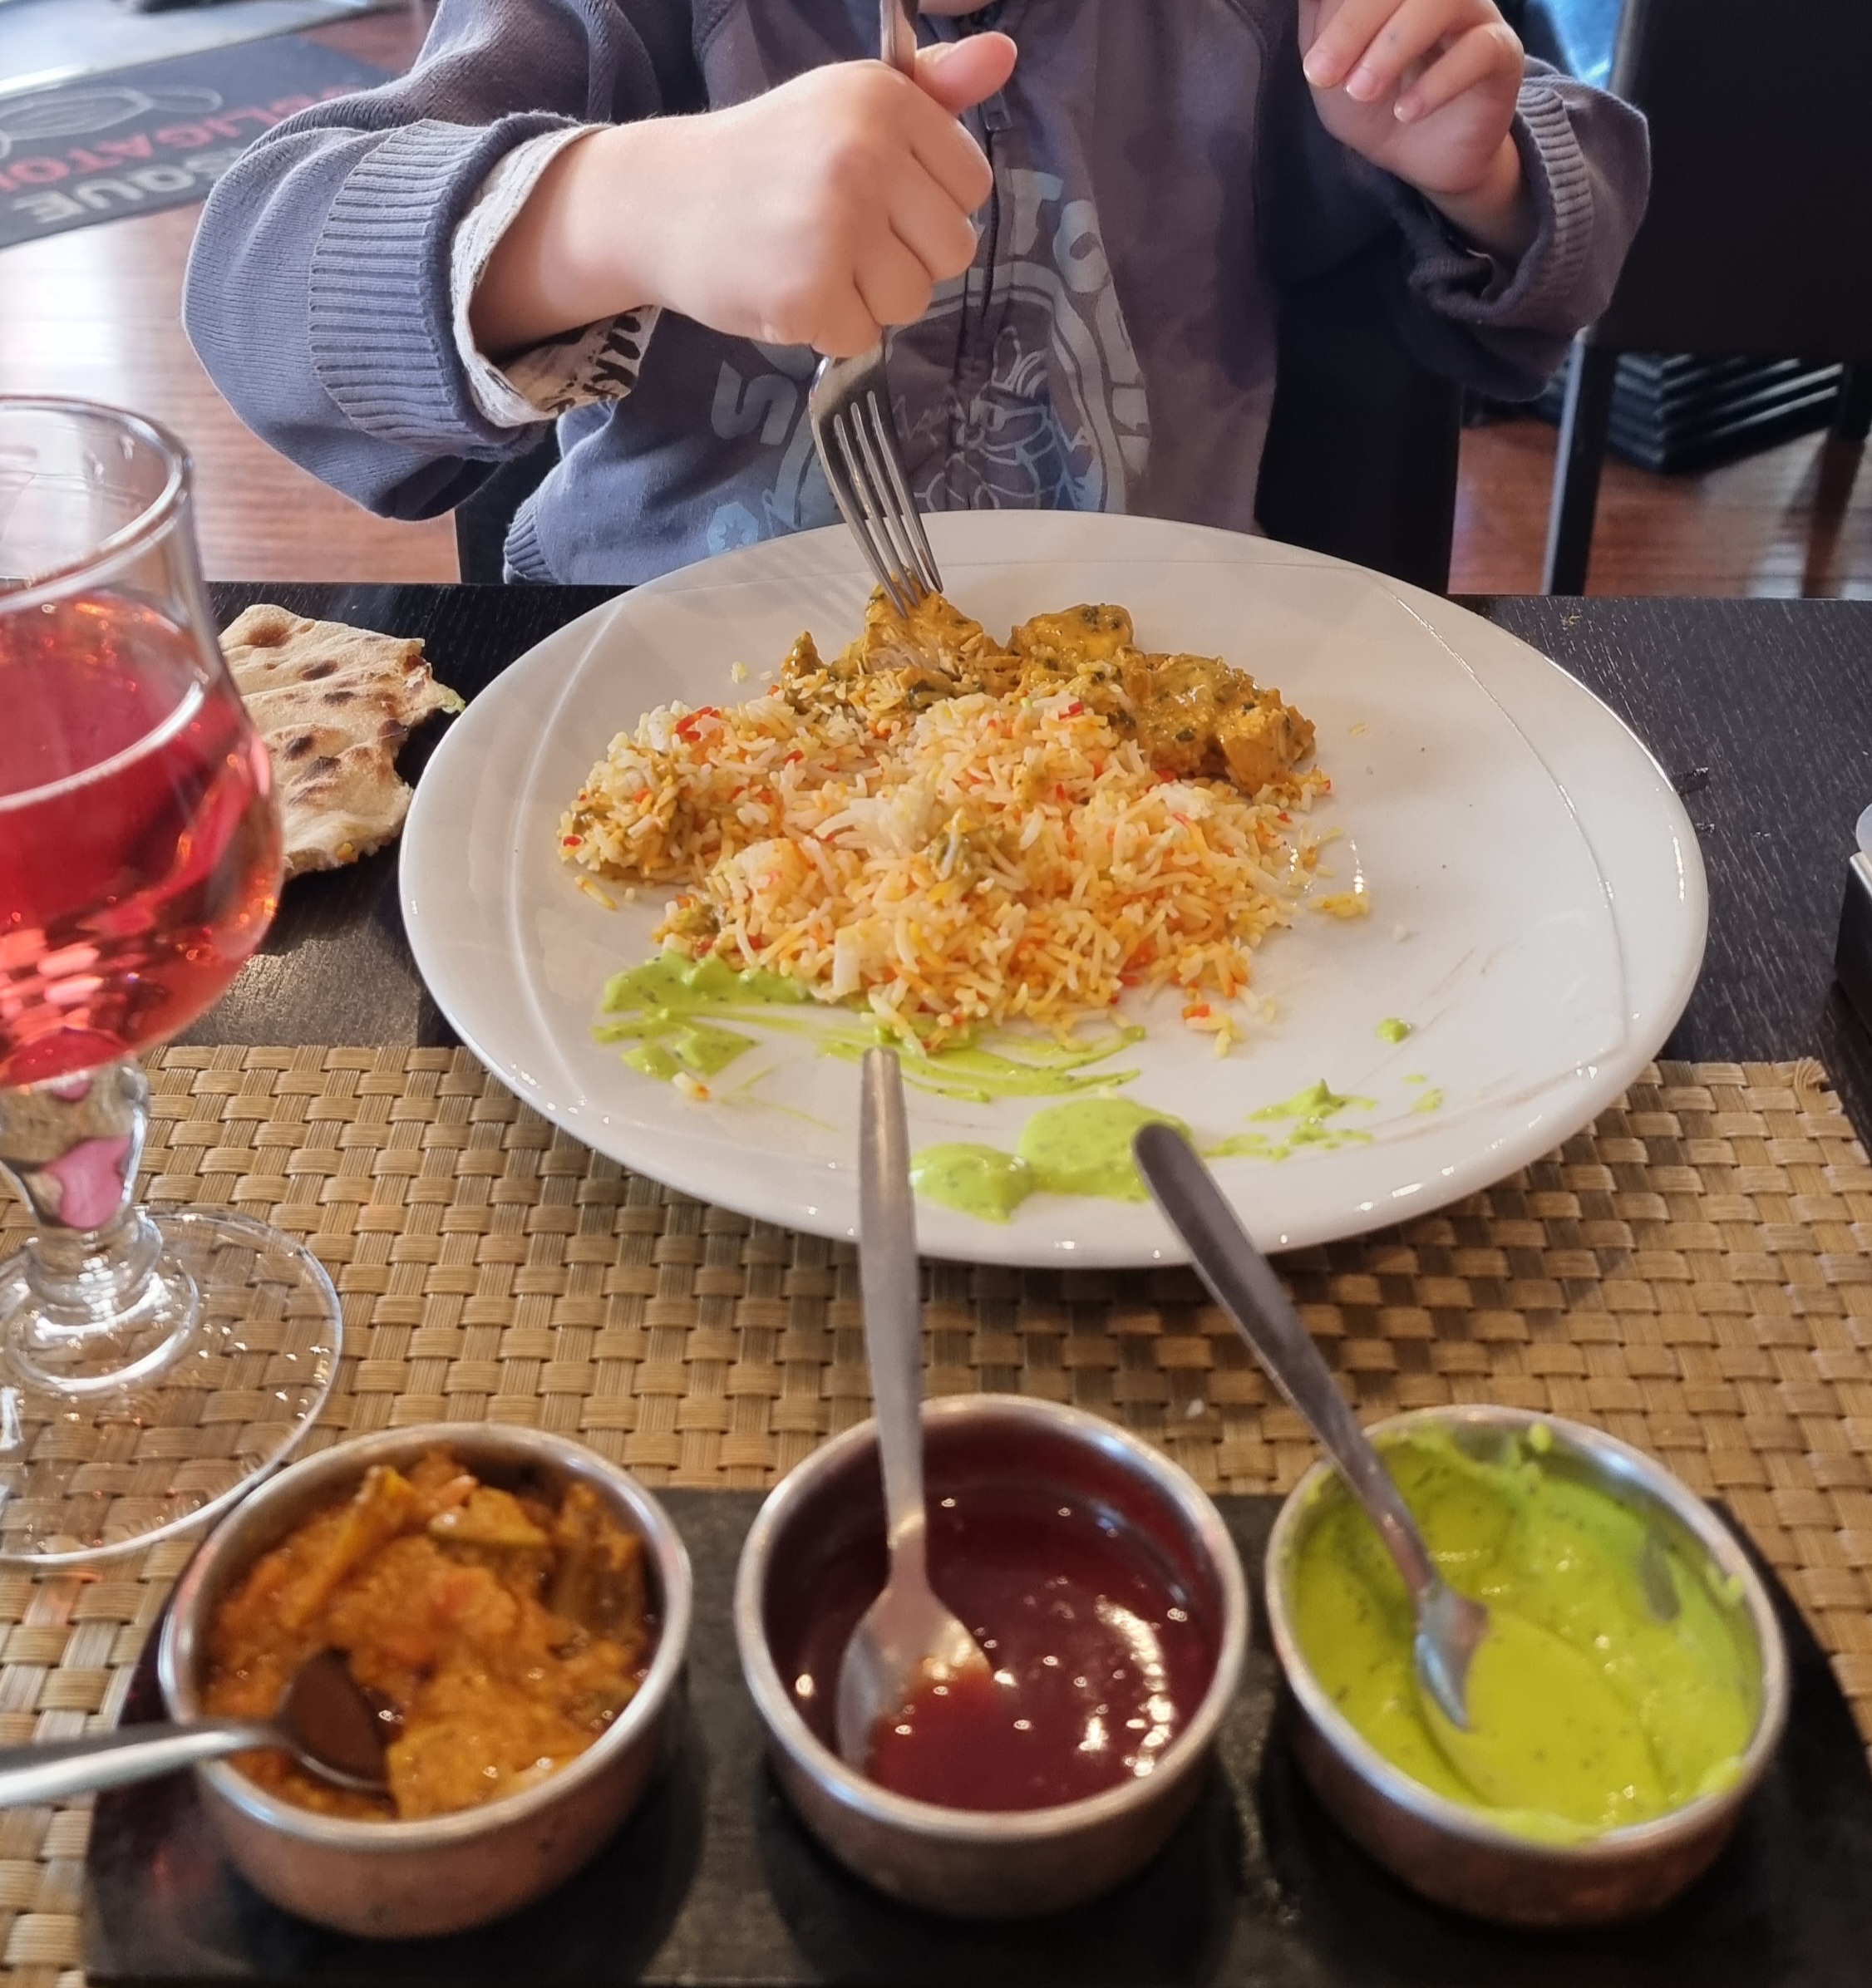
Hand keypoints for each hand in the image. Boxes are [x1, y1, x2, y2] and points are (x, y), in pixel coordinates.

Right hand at [470, 37, 1015, 360]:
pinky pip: (864, 337)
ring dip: (869, 299)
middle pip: (954, 250)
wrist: (660, 201)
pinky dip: (829, 329)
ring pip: (913, 300)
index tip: (875, 196)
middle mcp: (864, 154)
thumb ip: (932, 93)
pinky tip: (790, 290)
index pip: (972, 187)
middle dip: (907, 259)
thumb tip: (1002, 54)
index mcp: (883, 100)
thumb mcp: (848, 108)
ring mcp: (836, 225)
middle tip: (842, 238)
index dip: (928, 207)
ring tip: (813, 262)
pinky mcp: (808, 291)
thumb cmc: (767, 158)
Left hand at [1299, 0, 1532, 254]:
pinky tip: (1405, 112)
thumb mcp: (1331, 68)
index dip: (1340, 11)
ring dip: (1393, 46)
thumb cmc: (1372, 102)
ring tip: (1362, 91)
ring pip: (1443, 1)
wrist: (1419, 157)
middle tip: (1322, 73)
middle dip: (1353, 25)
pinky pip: (1479, 50)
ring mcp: (1475, 13)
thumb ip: (1320, 21)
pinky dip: (1437, 82)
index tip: (1311, 60)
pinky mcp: (1502, 53)